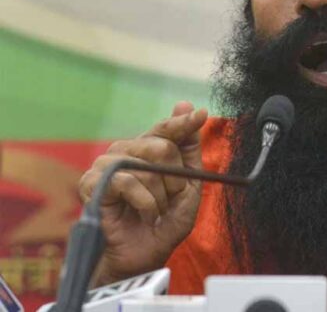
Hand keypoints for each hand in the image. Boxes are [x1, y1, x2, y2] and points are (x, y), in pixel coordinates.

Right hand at [78, 102, 207, 283]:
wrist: (144, 255)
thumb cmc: (165, 221)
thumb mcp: (189, 184)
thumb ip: (188, 148)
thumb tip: (184, 104)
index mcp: (147, 148)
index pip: (165, 128)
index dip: (183, 122)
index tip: (202, 114)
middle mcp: (125, 150)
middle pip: (162, 147)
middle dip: (175, 179)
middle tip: (170, 199)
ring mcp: (106, 165)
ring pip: (147, 168)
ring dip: (160, 196)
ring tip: (155, 211)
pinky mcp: (91, 183)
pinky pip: (128, 182)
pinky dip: (145, 203)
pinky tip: (144, 214)